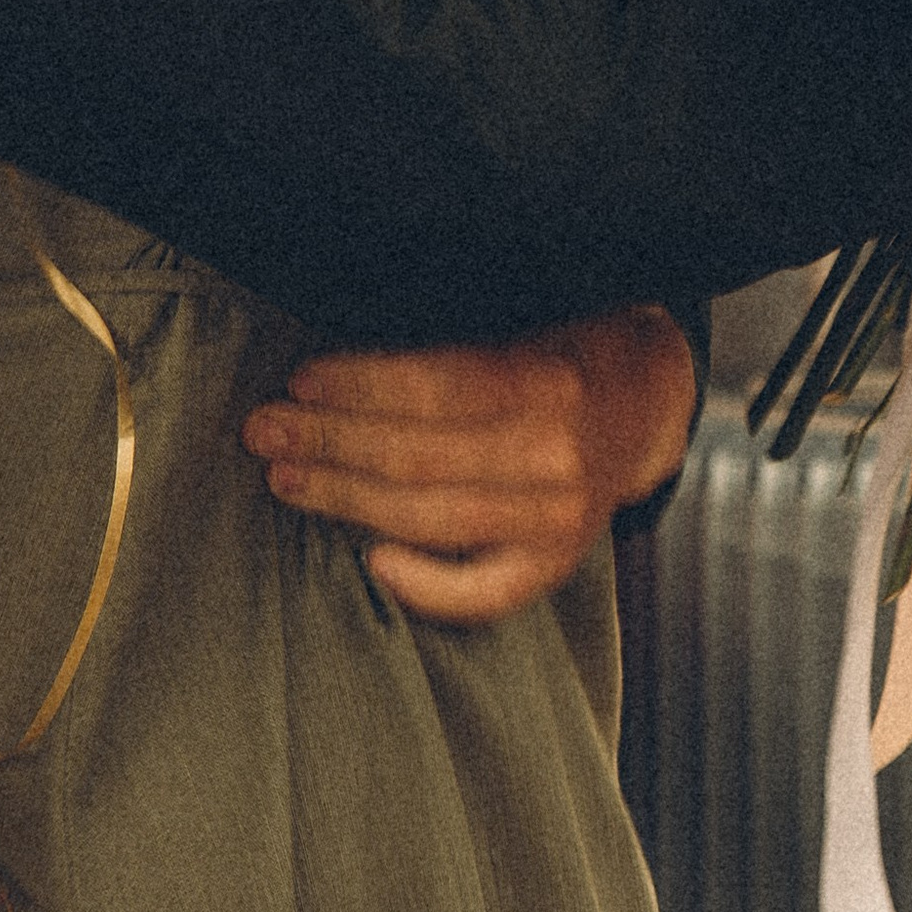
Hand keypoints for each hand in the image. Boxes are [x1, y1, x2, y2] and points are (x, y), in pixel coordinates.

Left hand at [241, 306, 697, 626]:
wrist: (647, 401)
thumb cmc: (564, 347)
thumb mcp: (525, 319)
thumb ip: (453, 348)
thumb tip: (344, 364)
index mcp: (546, 381)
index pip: (435, 388)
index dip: (361, 386)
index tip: (299, 380)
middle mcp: (554, 456)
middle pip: (419, 456)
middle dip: (330, 441)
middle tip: (264, 429)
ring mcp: (557, 520)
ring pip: (432, 517)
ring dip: (347, 496)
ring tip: (287, 477)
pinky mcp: (555, 564)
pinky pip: (484, 591)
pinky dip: (426, 584)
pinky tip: (371, 559)